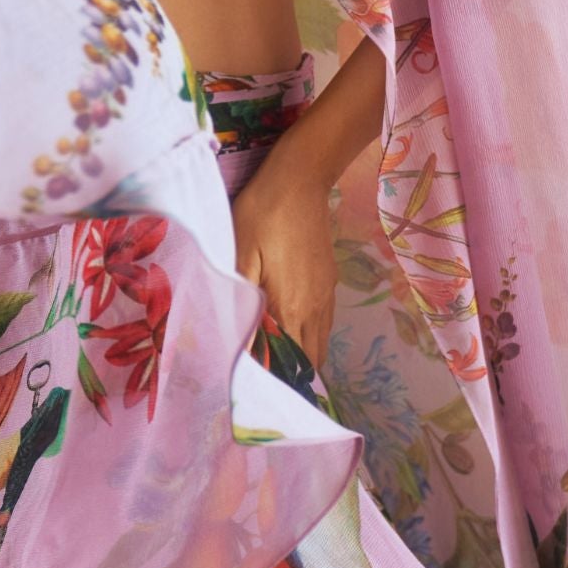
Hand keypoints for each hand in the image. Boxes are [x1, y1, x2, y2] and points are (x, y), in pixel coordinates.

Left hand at [230, 148, 337, 371]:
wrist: (301, 179)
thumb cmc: (263, 214)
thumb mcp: (241, 256)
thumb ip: (240, 306)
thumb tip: (237, 349)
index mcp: (292, 308)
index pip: (289, 363)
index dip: (274, 380)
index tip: (255, 388)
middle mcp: (315, 309)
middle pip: (309, 360)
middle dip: (289, 375)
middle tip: (262, 380)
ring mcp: (326, 295)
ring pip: (319, 343)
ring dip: (301, 357)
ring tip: (275, 362)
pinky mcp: (329, 281)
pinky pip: (323, 323)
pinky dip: (309, 336)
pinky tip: (289, 330)